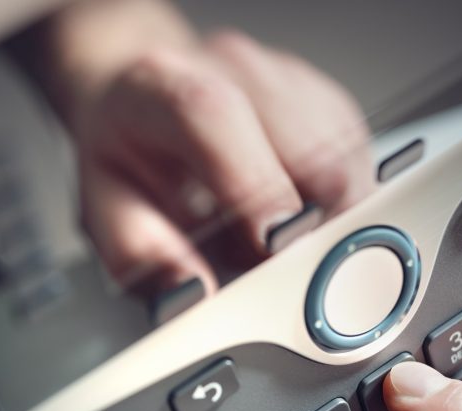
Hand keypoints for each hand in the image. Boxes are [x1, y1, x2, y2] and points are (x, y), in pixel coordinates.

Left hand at [43, 0, 372, 297]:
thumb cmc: (125, 151)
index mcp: (166, 90)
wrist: (138, 93)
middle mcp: (235, 69)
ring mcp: (288, 78)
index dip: (256, 186)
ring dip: (329, 217)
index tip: (273, 248)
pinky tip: (300, 211)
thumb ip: (140, 251)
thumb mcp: (104, 208)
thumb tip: (192, 290)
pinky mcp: (327, 99)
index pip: (218, 119)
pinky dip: (339, 202)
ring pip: (346, 158)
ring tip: (279, 238)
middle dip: (312, 226)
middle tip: (280, 266)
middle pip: (312, 146)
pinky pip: (358, 160)